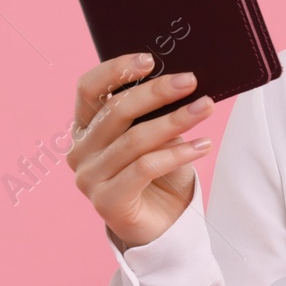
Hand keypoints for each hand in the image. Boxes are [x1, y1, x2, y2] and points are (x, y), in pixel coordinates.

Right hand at [67, 52, 215, 249]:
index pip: (88, 89)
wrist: (163, 224)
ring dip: (175, 120)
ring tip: (205, 108)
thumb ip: (154, 111)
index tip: (151, 60)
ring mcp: (89, 178)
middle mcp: (79, 151)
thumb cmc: (159, 173)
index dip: (116, 70)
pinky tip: (202, 145)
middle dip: (157, 92)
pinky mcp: (106, 202)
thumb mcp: (156, 135)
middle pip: (115, 111)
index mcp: (84, 127)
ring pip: (134, 139)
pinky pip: (144, 168)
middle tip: (191, 81)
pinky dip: (177, 153)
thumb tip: (181, 79)